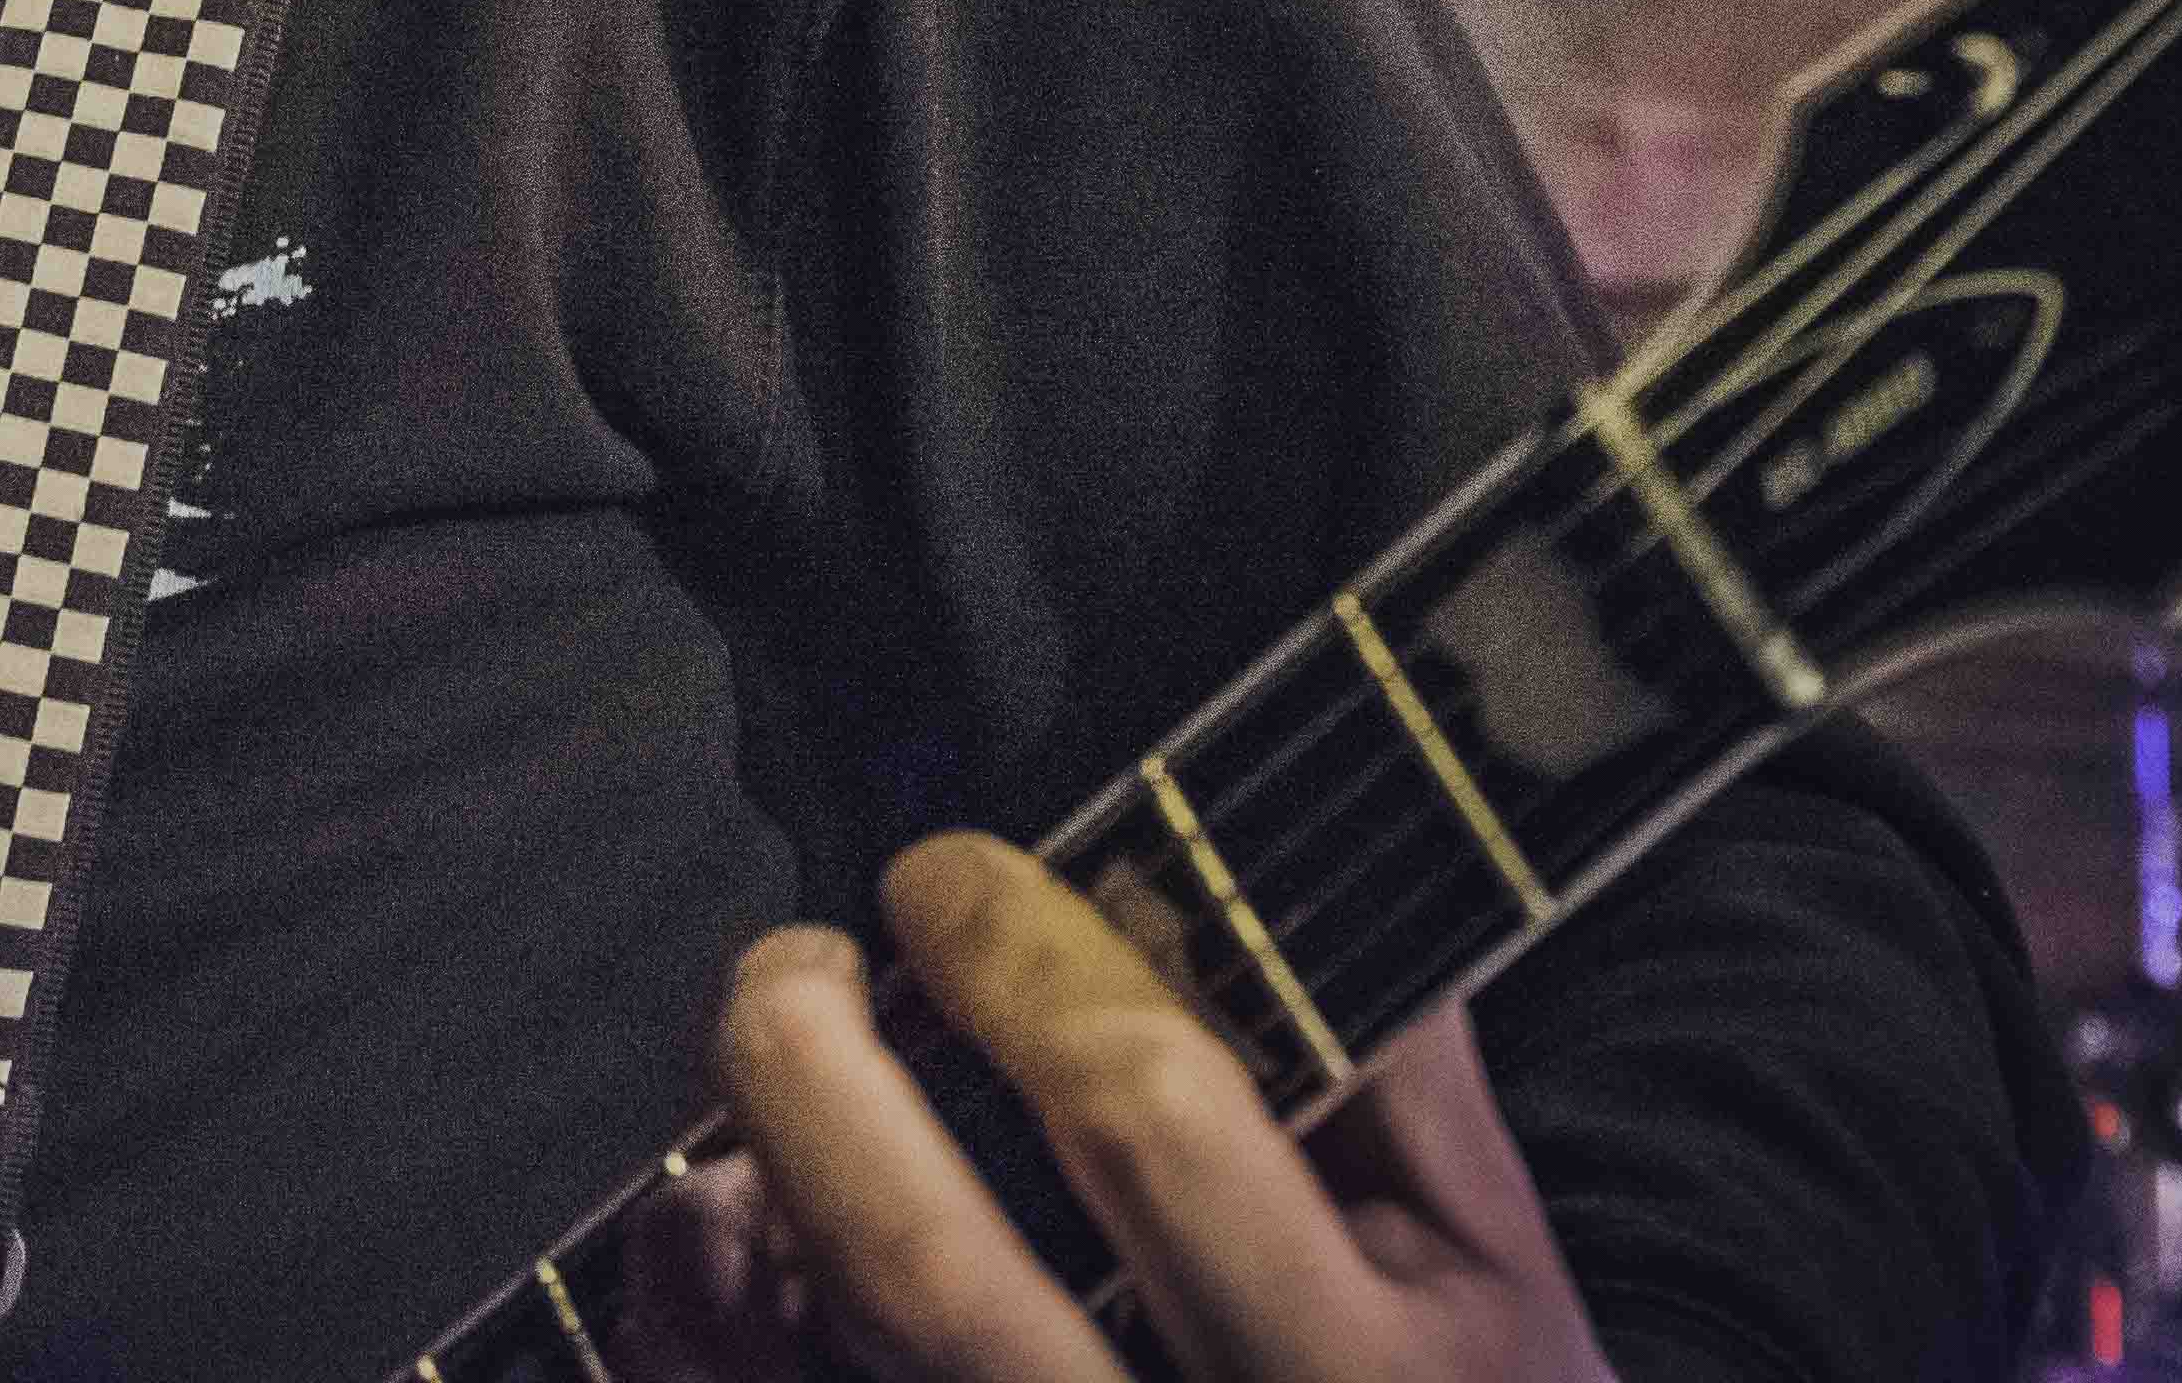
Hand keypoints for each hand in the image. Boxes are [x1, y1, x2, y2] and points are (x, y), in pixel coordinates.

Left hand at [620, 834, 1615, 1382]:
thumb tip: (1225, 850)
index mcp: (1347, 1372)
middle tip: (798, 959)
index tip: (945, 875)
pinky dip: (694, 1307)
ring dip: (735, 1193)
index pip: (1146, 1116)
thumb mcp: (1487, 1261)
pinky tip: (725, 1233)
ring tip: (763, 1100)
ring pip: (808, 1358)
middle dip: (814, 1060)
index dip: (1017, 956)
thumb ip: (1386, 1062)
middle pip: (918, 1264)